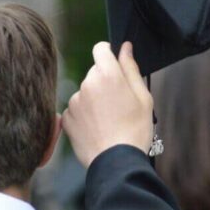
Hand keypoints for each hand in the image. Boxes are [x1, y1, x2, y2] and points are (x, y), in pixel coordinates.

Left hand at [62, 41, 153, 167]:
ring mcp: (74, 101)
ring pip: (86, 91)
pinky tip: (98, 128)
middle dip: (105, 81)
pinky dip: (85, 115)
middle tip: (119, 103)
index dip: (108, 54)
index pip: (100, 49)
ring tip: (109, 120)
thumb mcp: (143, 97)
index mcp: (108, 75)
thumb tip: (125, 48)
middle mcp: (87, 83)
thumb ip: (131, 68)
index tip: (115, 65)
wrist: (116, 161)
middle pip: (95, 72)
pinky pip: (76, 109)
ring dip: (94, 99)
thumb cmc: (135, 129)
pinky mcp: (66, 117)